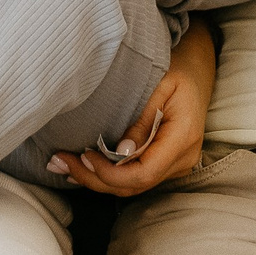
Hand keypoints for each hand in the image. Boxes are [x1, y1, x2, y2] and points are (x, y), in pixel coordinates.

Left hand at [47, 22, 213, 195]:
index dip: (110, 172)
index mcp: (183, 137)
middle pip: (135, 185)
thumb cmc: (177, 67)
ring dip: (96, 179)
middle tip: (59, 162)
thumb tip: (120, 153)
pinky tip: (82, 167)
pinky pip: (134, 178)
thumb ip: (142, 118)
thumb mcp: (160, 82)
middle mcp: (182, 158)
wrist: (196, 68)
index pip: (144, 173)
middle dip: (94, 178)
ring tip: (62, 165)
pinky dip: (107, 175)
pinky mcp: (163, 164)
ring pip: (132, 187)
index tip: (83, 154)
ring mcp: (175, 165)